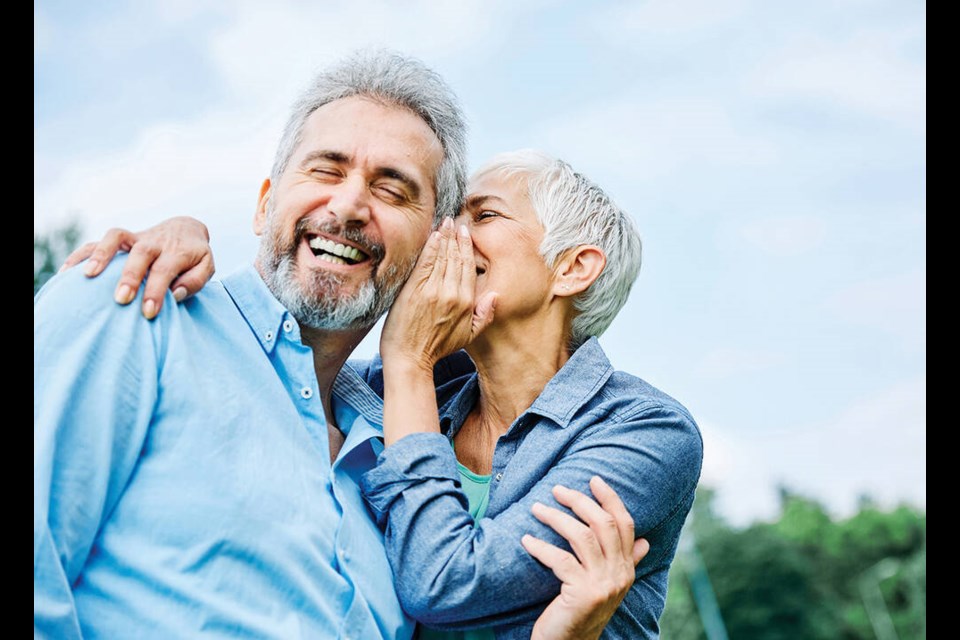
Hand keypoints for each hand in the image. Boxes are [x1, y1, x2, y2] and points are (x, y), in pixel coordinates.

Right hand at [60, 217, 214, 319]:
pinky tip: (68, 273)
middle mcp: (155, 242)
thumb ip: (194, 281)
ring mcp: (135, 237)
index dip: (156, 291)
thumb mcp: (206, 268)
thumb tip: (175, 294)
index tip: (148, 312)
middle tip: (121, 299)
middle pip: (141, 254)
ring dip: (101, 255)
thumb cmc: (194, 258)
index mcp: (177, 251)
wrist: (184, 230)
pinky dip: (82, 254)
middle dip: (130, 276)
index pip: (165, 270)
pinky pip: (97, 241)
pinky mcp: (121, 239)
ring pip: (116, 238)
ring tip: (88, 276)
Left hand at [380, 217, 496, 371]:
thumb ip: (484, 316)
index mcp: (467, 303)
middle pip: (456, 258)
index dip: (467, 248)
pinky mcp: (415, 290)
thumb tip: (495, 295)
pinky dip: (430, 246)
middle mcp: (452, 294)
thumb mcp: (468, 336)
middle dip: (456, 237)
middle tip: (455, 222)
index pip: (469, 268)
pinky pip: (425, 262)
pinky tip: (433, 235)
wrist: (410, 359)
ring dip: (444, 237)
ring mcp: (433, 290)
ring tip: (445, 223)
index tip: (465, 234)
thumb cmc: (437, 349)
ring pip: (442, 257)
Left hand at [522, 476, 649, 639]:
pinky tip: (526, 540)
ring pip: (582, 537)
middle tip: (557, 489)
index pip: (625, 524)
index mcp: (627, 568)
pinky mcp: (582, 594)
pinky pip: (560, 561)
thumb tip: (644, 541)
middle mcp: (619, 575)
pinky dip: (540, 547)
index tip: (594, 479)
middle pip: (604, 525)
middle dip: (580, 501)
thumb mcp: (607, 584)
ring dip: (556, 518)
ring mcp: (602, 585)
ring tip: (536, 509)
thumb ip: (625, 561)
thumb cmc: (582, 610)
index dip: (611, 499)